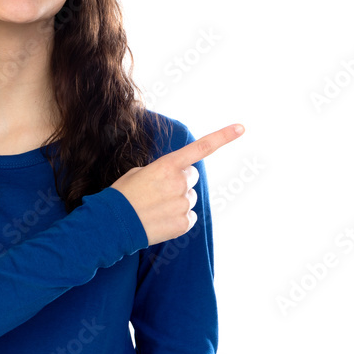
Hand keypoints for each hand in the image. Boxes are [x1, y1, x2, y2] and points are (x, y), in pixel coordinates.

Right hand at [111, 123, 243, 245]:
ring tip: (155, 207)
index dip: (223, 137)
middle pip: (191, 176)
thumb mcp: (139, 173)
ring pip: (189, 198)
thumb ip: (163, 171)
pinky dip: (178, 219)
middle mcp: (179, 183)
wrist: (111, 225)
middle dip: (179, 181)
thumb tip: (177, 177)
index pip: (200, 148)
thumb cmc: (122, 196)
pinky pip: (189, 217)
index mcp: (167, 166)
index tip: (241, 128)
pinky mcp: (184, 223)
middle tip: (158, 191)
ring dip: (177, 201)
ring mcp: (183, 204)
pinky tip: (160, 220)